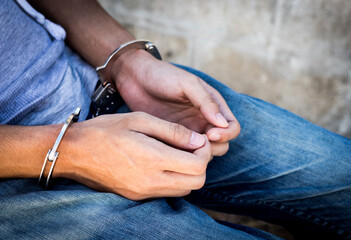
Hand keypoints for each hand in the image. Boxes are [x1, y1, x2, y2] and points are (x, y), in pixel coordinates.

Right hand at [57, 112, 210, 199]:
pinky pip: (168, 193)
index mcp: (153, 158)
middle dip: (201, 164)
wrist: (75, 152)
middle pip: (197, 182)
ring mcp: (143, 192)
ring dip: (189, 173)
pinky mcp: (136, 196)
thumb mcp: (140, 120)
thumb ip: (172, 131)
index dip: (205, 151)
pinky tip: (164, 164)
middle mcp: (151, 180)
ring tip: (177, 154)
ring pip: (184, 190)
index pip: (198, 165)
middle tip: (191, 147)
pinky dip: (175, 180)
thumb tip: (198, 140)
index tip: (197, 139)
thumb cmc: (106, 130)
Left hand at [112, 50, 240, 155]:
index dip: (226, 134)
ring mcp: (188, 131)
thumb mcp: (187, 84)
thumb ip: (206, 102)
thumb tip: (223, 124)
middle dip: (214, 147)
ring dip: (198, 155)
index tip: (210, 135)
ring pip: (203, 152)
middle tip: (195, 144)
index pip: (232, 127)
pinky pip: (183, 153)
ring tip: (182, 148)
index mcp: (212, 106)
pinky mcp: (172, 139)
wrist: (136, 78)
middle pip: (222, 144)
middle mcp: (203, 121)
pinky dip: (182, 156)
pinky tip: (171, 151)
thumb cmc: (163, 75)